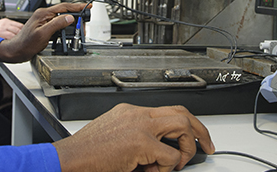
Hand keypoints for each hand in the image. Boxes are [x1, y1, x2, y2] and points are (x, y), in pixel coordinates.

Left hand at [0, 2, 87, 62]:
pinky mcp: (44, 27)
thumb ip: (56, 24)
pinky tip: (68, 31)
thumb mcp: (43, 34)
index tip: (86, 6)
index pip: (63, 7)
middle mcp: (44, 15)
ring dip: (71, 22)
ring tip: (79, 26)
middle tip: (85, 20)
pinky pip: (58, 24)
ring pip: (61, 18)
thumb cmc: (25, 43)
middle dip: (76, 15)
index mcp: (43, 13)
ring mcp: (44, 21)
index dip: (76, 6)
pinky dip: (65, 27)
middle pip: (64, 11)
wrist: (16, 51)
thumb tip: (69, 17)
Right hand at [53, 103, 214, 171]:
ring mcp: (140, 126)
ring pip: (181, 125)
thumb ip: (137, 137)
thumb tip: (158, 152)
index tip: (194, 136)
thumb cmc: (86, 153)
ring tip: (180, 162)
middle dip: (199, 130)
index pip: (167, 110)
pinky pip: (168, 155)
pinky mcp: (140, 143)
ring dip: (187, 146)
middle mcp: (137, 114)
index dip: (185, 124)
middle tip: (207, 145)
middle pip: (181, 112)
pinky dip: (168, 166)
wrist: (68, 159)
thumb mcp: (114, 136)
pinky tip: (153, 171)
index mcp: (131, 111)